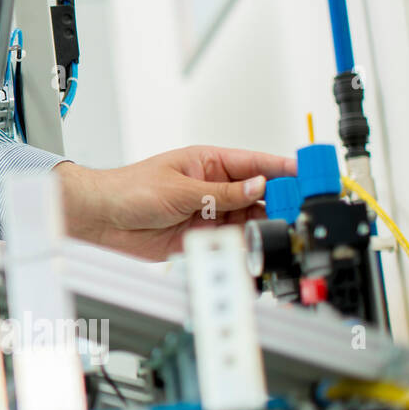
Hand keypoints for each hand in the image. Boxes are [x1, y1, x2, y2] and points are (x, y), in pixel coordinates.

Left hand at [53, 146, 296, 260]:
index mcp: (208, 163)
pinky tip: (256, 246)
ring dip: (264, 225)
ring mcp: (208, 211)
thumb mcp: (180, 189)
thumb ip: (223, 193)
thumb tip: (259, 186)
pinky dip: (245, 244)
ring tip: (280, 231)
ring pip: (249, 219)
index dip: (283, 169)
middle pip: (258, 194)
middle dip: (280, 202)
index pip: (255, 163)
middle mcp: (212, 187)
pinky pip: (231, 239)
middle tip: (299, 213)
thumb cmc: (129, 189)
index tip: (308, 177)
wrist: (100, 218)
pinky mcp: (201, 235)